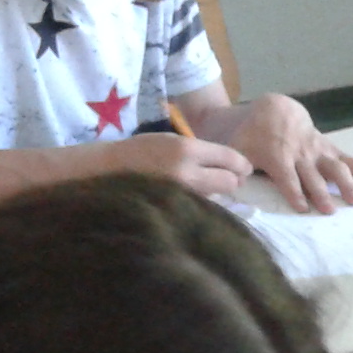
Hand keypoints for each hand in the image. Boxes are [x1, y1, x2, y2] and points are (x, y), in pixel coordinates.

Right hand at [108, 132, 251, 197]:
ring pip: (217, 198)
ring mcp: (181, 196)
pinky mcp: (175, 211)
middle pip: (230, 182)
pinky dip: (202, 205)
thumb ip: (200, 152)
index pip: (229, 159)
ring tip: (205, 188)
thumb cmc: (141, 152)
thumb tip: (232, 167)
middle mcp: (187, 173)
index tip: (245, 169)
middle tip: (230, 181)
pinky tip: (192, 200)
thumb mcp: (172, 141)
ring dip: (217, 194)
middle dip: (233, 181)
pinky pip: (201, 209)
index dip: (241, 165)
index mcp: (186, 149)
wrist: (107, 170)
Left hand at [236, 95, 352, 213]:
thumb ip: (235, 164)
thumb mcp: (237, 146)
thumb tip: (232, 182)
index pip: (287, 176)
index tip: (303, 207)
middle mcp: (302, 153)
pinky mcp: (330, 149)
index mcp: (278, 154)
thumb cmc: (250, 134)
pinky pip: (351, 161)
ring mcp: (319, 150)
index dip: (295, 191)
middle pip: (314, 175)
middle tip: (330, 210)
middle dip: (322, 192)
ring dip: (347, 184)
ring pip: (336, 167)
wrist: (271, 109)